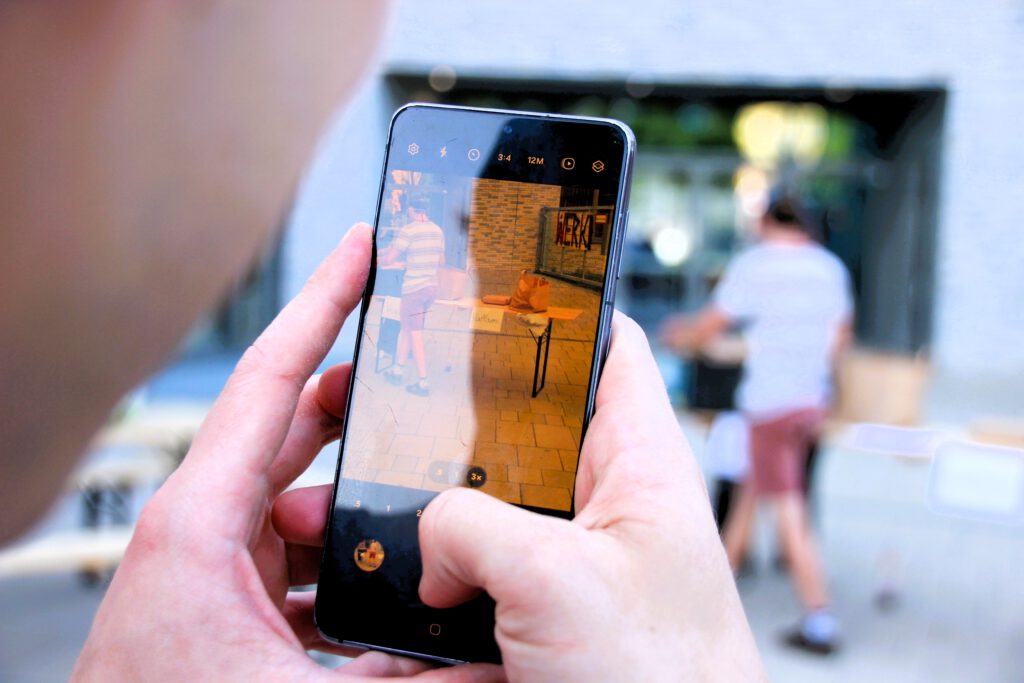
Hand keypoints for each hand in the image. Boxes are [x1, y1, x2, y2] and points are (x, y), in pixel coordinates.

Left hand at [73, 224, 498, 681]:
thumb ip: (406, 675)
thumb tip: (492, 666)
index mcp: (201, 524)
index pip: (271, 380)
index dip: (323, 304)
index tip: (361, 251)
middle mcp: (204, 527)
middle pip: (295, 426)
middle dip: (363, 395)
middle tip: (421, 362)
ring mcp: (217, 561)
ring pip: (304, 494)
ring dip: (359, 492)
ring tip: (424, 486)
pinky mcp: (229, 596)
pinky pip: (300, 549)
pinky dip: (344, 551)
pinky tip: (387, 573)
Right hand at [275, 315, 764, 681]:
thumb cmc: (667, 682)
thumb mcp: (558, 584)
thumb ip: (471, 528)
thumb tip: (425, 542)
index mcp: (639, 461)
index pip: (604, 344)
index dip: (548, 306)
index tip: (478, 286)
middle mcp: (609, 499)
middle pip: (525, 424)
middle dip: (453, 419)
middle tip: (382, 406)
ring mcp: (578, 559)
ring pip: (492, 505)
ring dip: (432, 510)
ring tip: (362, 500)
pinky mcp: (551, 612)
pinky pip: (483, 571)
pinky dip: (437, 575)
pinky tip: (391, 582)